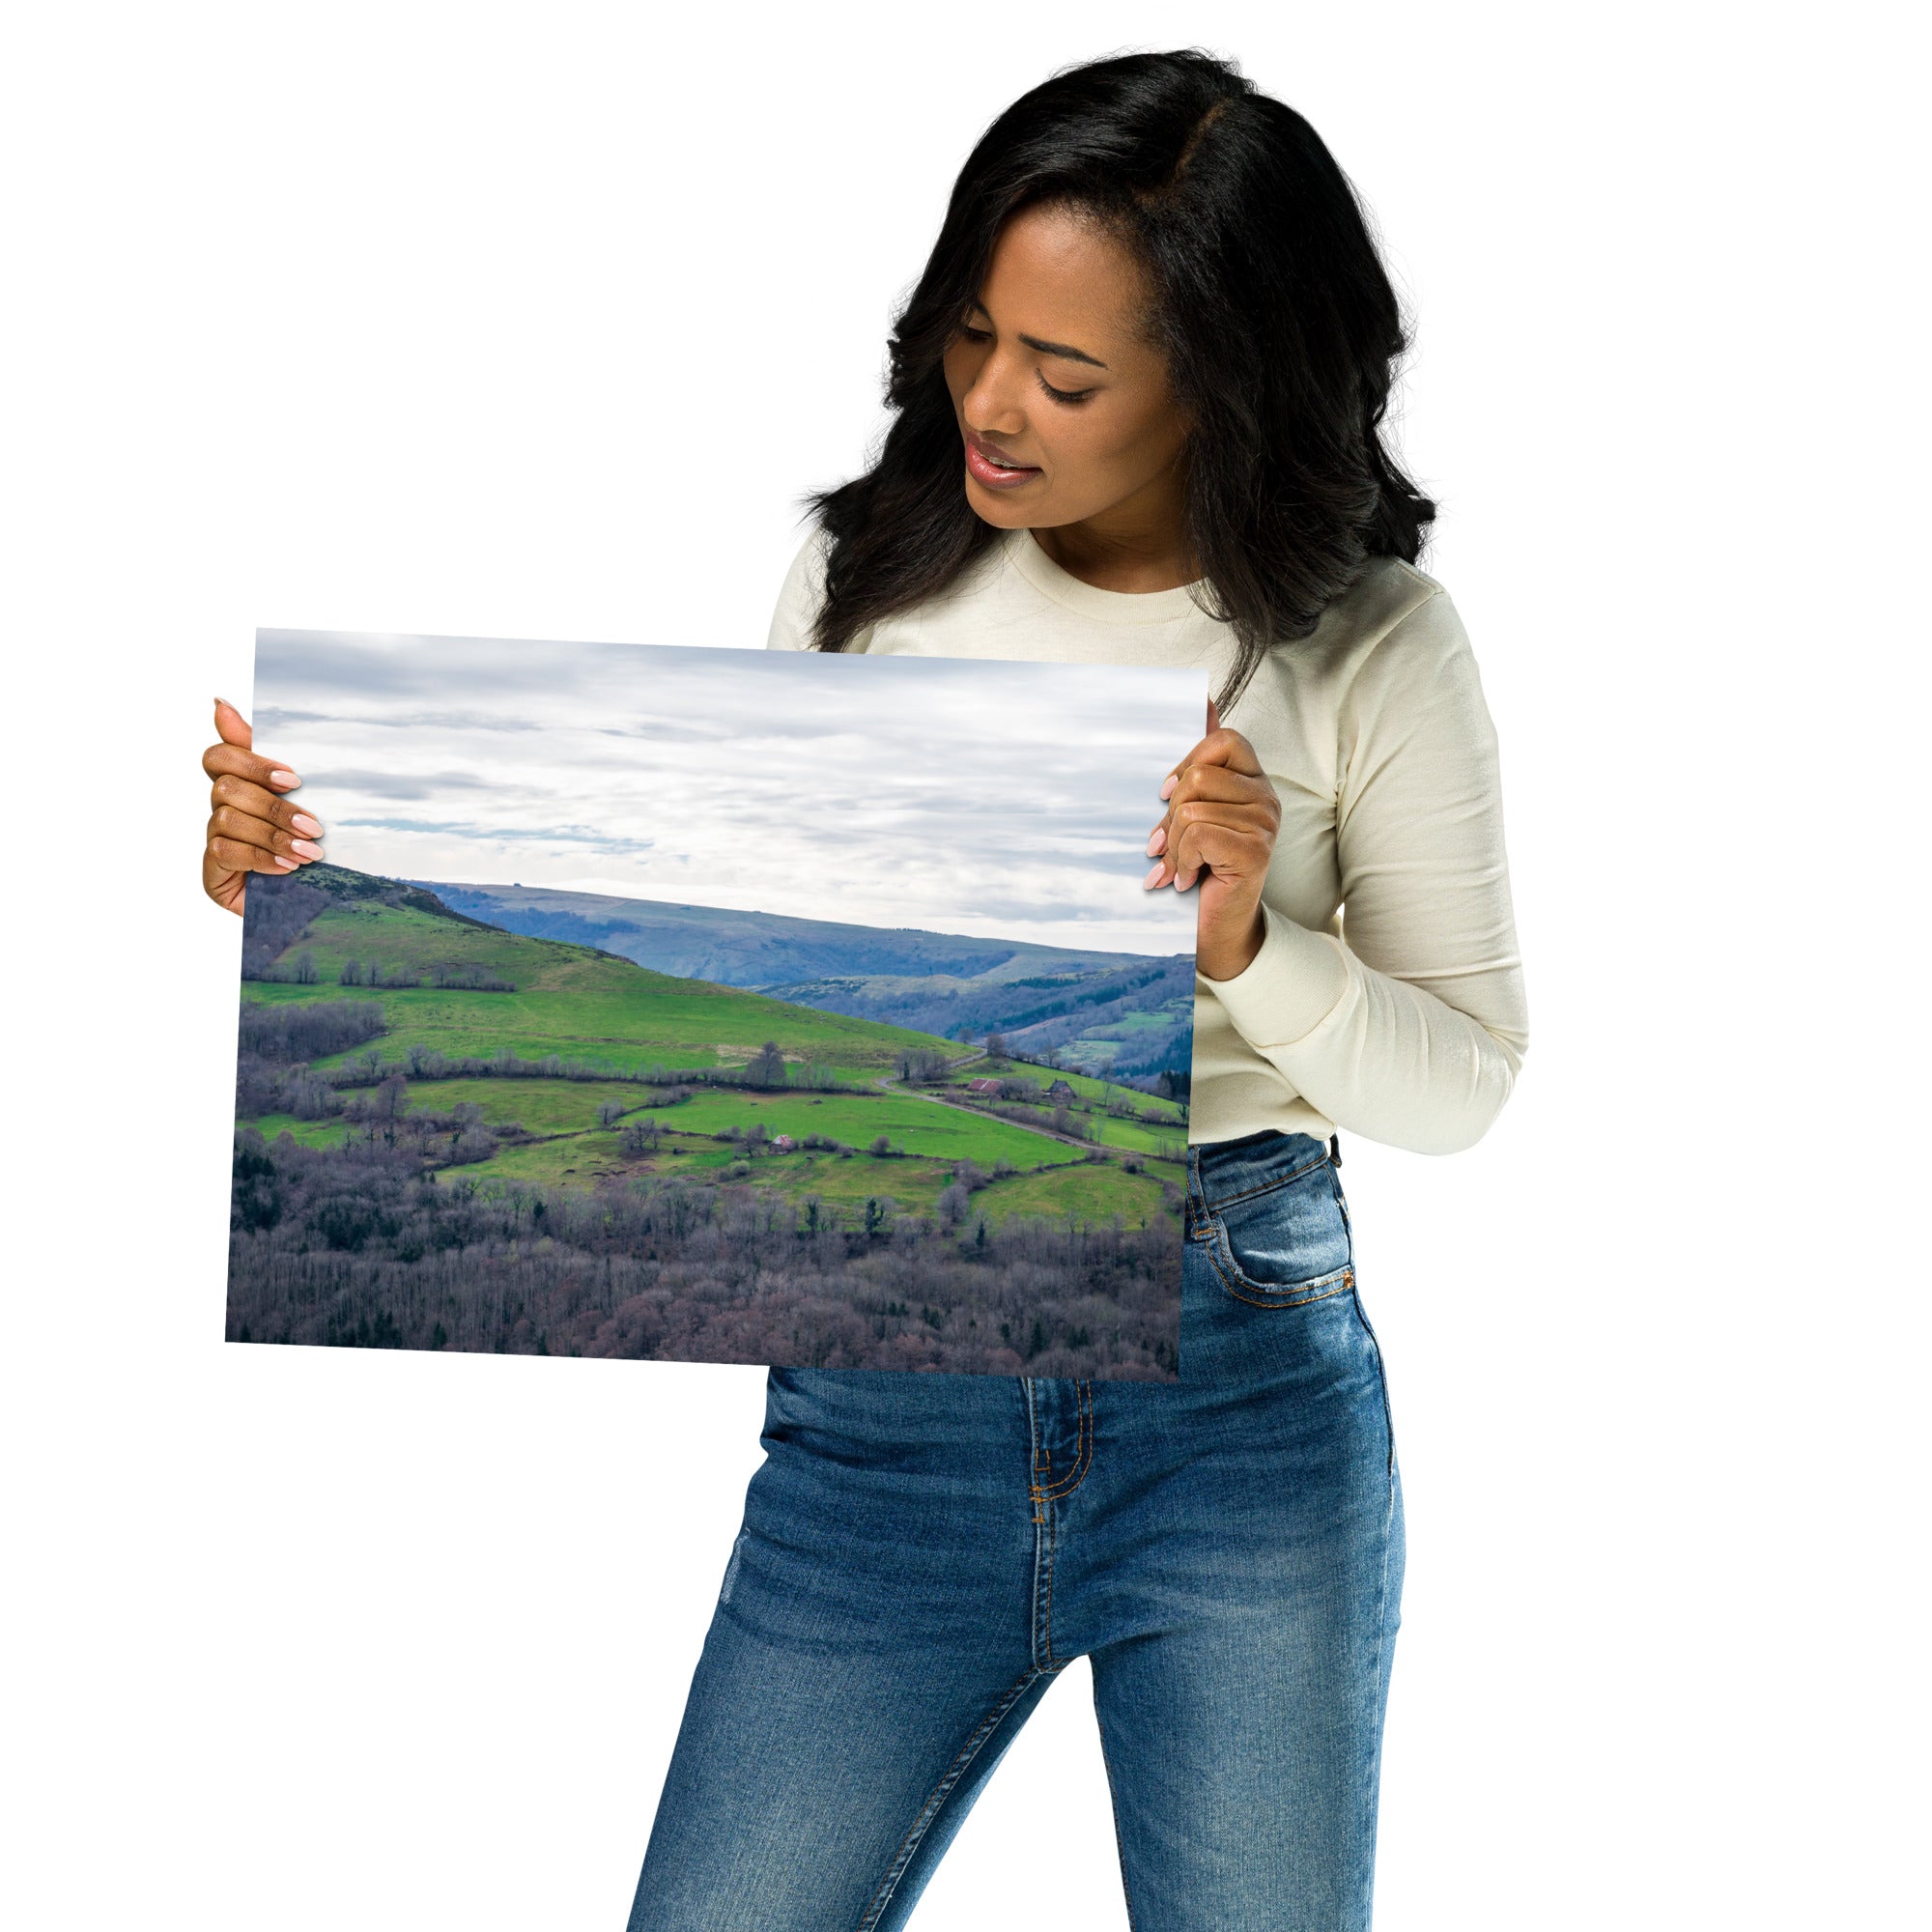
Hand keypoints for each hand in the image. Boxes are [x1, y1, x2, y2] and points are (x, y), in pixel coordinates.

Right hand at [201, 698, 324, 914]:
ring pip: (227, 819)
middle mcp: (221, 810)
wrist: (312, 904)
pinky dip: (261, 858)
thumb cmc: (308, 845)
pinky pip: (225, 852)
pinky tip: (288, 869)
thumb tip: (219, 701)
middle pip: (226, 788)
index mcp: (240, 786)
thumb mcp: (303, 800)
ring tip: (310, 853)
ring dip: (274, 835)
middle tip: (315, 826)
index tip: (293, 779)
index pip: (219, 756)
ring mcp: (214, 840)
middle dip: (275, 807)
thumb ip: (271, 758)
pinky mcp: (212, 872)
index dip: (251, 762)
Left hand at [1143, 697, 1279, 980]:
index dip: (1186, 763)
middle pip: (1199, 776)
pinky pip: (1198, 834)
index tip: (1166, 796)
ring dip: (1174, 845)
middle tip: (1166, 844)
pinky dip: (1181, 860)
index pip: (1221, 740)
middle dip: (1170, 814)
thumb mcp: (1191, 811)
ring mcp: (1265, 823)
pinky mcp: (1256, 850)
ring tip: (1178, 866)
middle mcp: (1267, 796)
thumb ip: (1198, 762)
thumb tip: (1201, 698)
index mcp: (1252, 780)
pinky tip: (1186, 879)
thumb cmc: (1201, 868)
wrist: (1216, 928)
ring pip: (1193, 808)